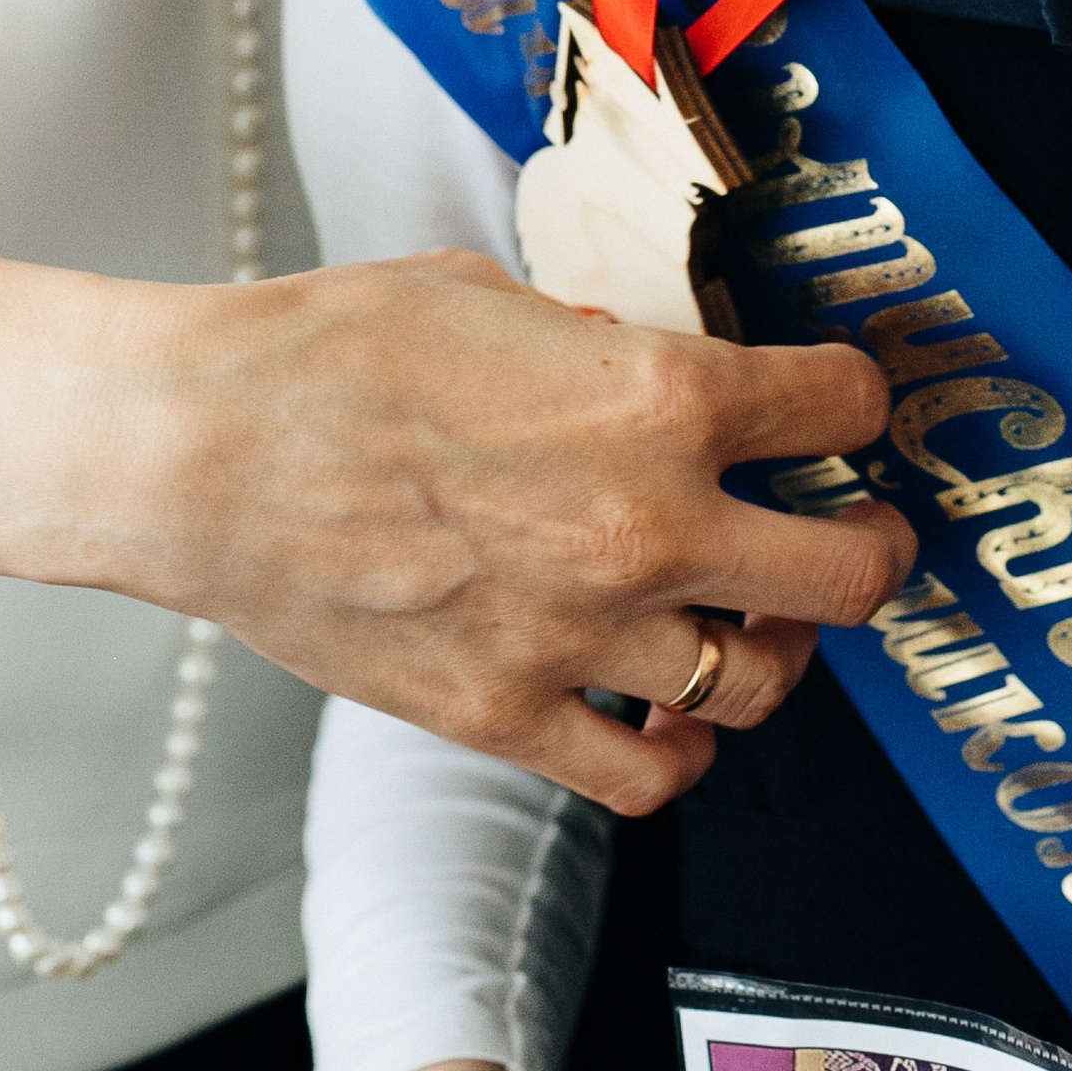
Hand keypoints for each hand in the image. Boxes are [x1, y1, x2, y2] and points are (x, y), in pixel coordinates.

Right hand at [0, 196, 912, 810]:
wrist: (198, 452)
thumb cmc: (331, 351)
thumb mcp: (497, 298)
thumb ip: (596, 344)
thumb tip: (638, 363)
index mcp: (659, 399)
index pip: (841, 403)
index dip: (857, 398)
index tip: (844, 406)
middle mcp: (647, 527)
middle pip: (848, 573)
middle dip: (874, 546)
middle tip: (863, 531)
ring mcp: (582, 636)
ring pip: (756, 683)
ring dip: (773, 648)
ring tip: (754, 620)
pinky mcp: (508, 716)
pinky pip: (647, 772)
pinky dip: (680, 751)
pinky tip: (673, 714)